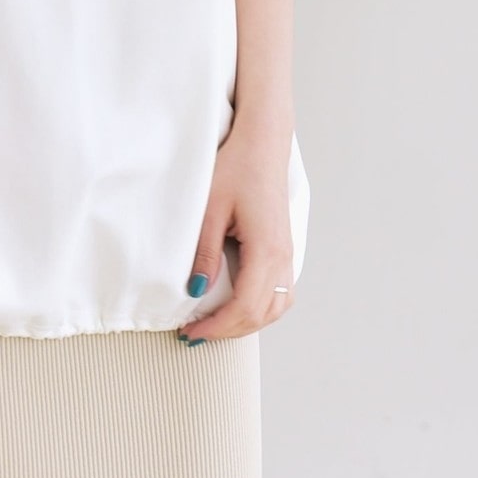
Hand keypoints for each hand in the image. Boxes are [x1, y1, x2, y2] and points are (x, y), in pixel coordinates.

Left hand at [178, 120, 294, 342]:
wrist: (262, 142)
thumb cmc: (235, 168)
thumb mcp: (209, 209)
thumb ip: (204, 252)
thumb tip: (196, 291)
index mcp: (267, 250)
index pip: (245, 308)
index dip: (217, 327)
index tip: (190, 333)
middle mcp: (284, 257)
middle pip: (262, 315)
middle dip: (228, 331)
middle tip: (194, 335)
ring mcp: (287, 253)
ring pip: (276, 307)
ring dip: (246, 323)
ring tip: (214, 325)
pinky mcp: (284, 248)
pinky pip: (279, 292)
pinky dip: (259, 308)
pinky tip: (236, 305)